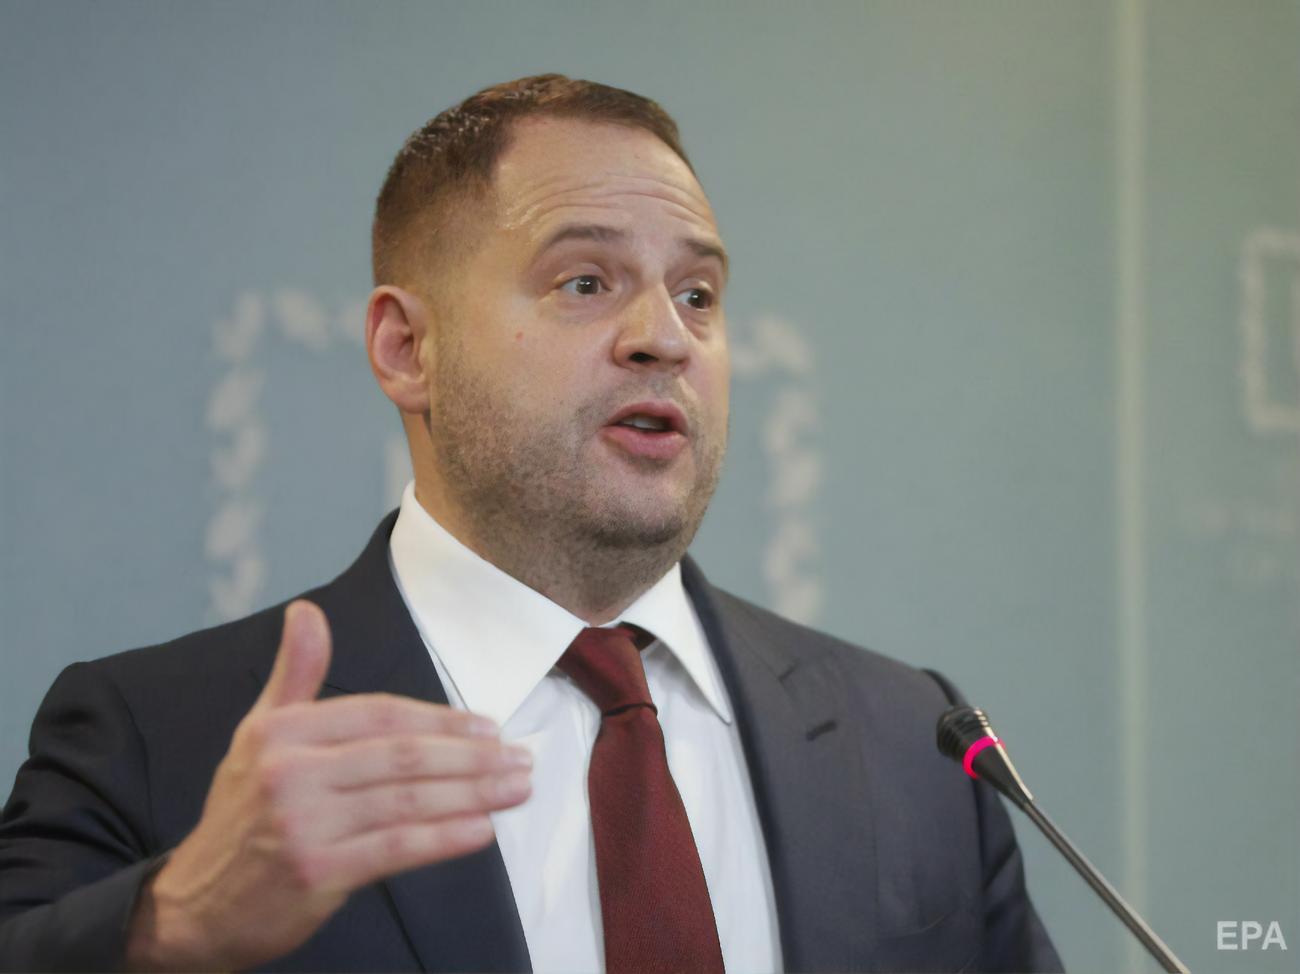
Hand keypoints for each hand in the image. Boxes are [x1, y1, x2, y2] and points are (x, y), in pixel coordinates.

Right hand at [124, 599, 531, 970]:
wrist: (194, 908)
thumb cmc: (242, 816)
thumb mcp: (257, 735)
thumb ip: (295, 675)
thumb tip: (307, 611)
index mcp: (282, 732)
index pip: (379, 714)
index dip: (440, 719)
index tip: (488, 727)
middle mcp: (290, 772)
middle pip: (402, 755)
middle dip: (471, 757)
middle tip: (519, 758)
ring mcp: (304, 824)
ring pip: (408, 800)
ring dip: (473, 794)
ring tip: (516, 788)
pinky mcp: (317, 873)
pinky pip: (397, 848)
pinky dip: (445, 838)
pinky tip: (482, 830)